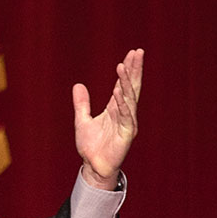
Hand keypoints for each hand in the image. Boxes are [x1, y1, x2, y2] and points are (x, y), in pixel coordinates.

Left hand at [73, 49, 143, 189]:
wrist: (93, 166)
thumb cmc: (91, 146)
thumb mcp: (82, 120)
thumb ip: (82, 103)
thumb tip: (78, 84)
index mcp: (115, 108)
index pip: (123, 85)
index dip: (128, 70)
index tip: (132, 53)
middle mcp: (124, 113)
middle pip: (131, 87)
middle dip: (134, 70)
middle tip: (138, 52)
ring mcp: (127, 122)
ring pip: (129, 98)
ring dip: (126, 82)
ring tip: (123, 66)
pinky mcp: (126, 134)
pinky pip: (125, 116)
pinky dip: (122, 104)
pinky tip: (118, 91)